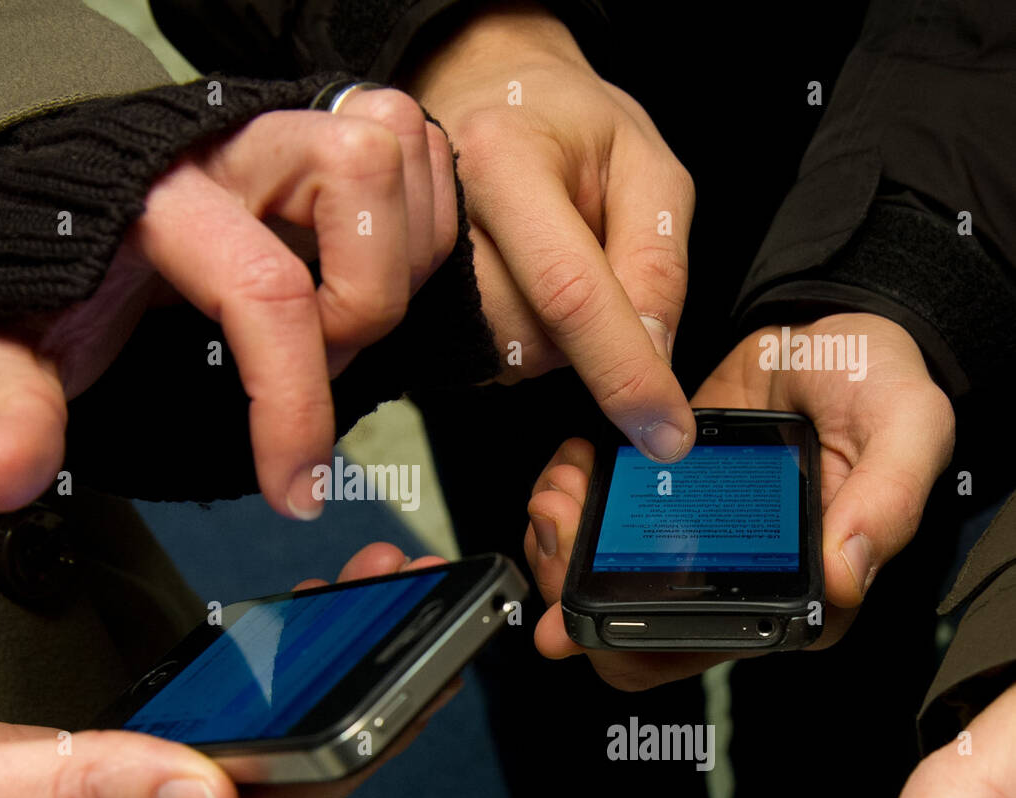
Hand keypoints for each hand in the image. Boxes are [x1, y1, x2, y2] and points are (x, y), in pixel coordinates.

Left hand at [0, 93, 457, 518]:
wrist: (56, 184)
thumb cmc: (49, 267)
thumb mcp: (11, 338)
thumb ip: (10, 406)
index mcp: (161, 197)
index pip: (264, 291)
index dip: (296, 406)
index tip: (294, 493)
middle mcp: (238, 144)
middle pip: (363, 176)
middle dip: (364, 304)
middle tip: (315, 363)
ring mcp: (291, 129)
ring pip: (405, 164)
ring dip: (398, 266)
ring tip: (331, 327)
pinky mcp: (327, 132)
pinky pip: (423, 162)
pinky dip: (417, 234)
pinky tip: (359, 283)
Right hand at [0, 543, 452, 797]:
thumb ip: (80, 786)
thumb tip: (211, 793)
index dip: (358, 744)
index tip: (421, 676)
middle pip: (280, 782)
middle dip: (361, 702)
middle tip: (413, 613)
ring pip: (249, 759)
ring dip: (316, 690)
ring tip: (362, 612)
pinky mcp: (94, 785)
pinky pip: (202, 743)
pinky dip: (254, 692)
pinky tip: (274, 656)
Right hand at [403, 1, 694, 458]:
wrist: (483, 94)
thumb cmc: (567, 124)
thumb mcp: (645, 165)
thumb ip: (656, 261)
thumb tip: (654, 360)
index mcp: (504, 160)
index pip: (570, 293)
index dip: (623, 372)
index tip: (665, 433)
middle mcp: (441, 213)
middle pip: (528, 339)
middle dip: (584, 345)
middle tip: (596, 275)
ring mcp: (409, 263)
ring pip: (500, 359)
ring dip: (549, 346)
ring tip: (551, 273)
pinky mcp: (404, 299)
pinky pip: (475, 358)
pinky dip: (515, 344)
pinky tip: (519, 292)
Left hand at [525, 313, 953, 689]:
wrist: (831, 331)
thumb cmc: (877, 385)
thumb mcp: (905, 427)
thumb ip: (887, 502)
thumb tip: (842, 577)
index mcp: (800, 595)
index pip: (701, 647)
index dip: (630, 635)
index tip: (593, 580)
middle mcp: (737, 583)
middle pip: (630, 628)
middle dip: (572, 584)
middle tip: (561, 516)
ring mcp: (692, 545)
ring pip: (603, 583)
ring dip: (561, 544)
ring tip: (564, 486)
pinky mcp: (662, 504)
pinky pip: (599, 530)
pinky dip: (572, 505)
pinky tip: (576, 468)